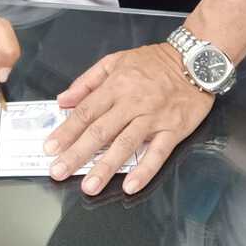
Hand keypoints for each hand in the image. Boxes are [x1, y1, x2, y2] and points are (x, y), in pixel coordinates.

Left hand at [44, 43, 213, 195]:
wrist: (195, 60)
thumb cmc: (154, 61)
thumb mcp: (115, 61)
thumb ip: (87, 81)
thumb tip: (63, 100)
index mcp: (115, 86)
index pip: (85, 112)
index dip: (66, 131)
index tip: (50, 148)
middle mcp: (132, 103)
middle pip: (100, 131)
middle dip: (77, 153)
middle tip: (59, 172)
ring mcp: (153, 118)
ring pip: (125, 144)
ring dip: (106, 167)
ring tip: (89, 186)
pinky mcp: (173, 129)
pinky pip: (158, 153)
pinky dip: (144, 170)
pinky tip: (130, 186)